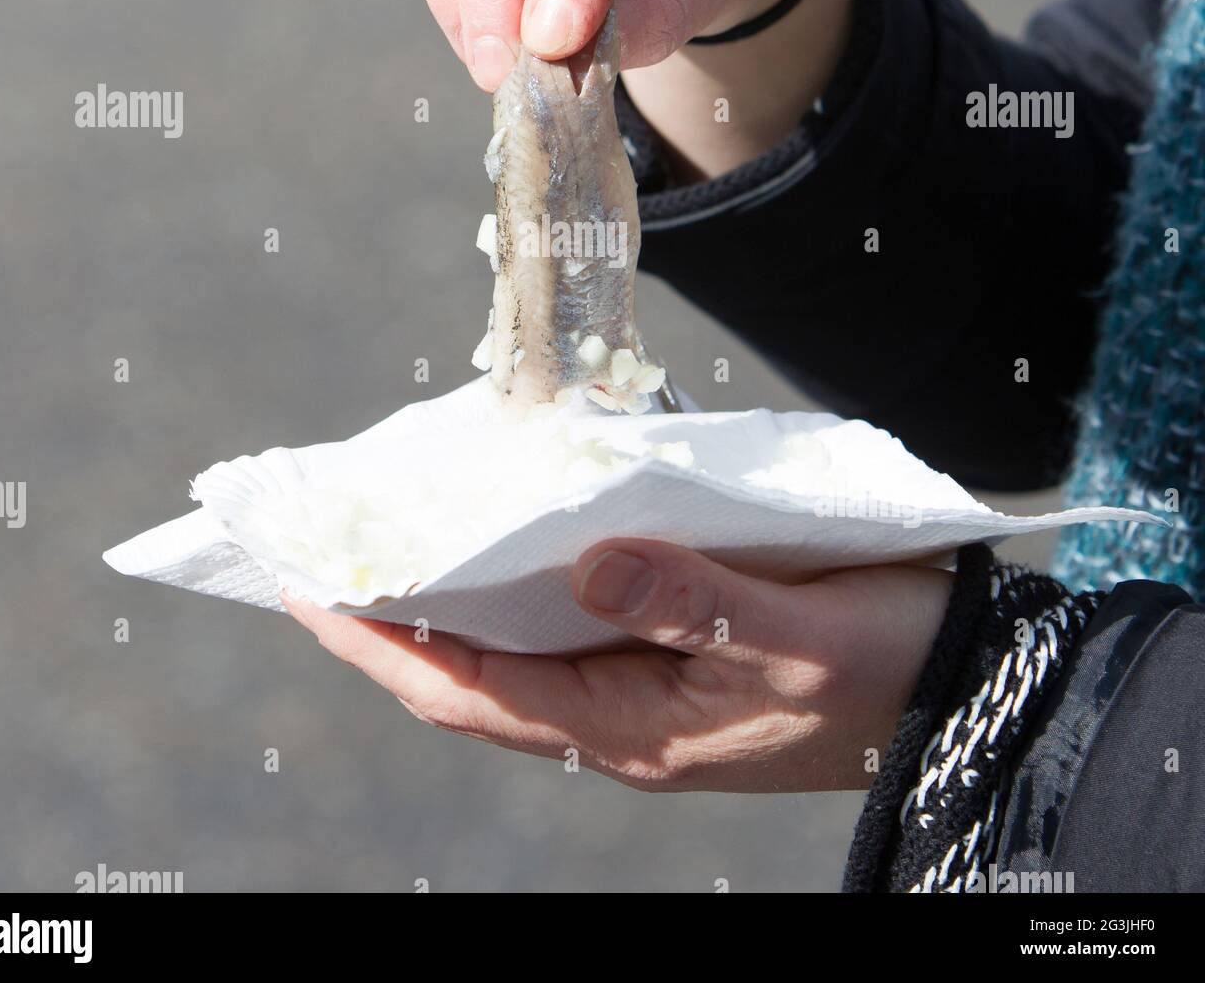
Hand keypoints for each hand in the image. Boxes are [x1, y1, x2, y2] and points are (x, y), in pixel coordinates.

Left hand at [284, 541, 951, 792]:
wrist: (961, 687)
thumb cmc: (885, 665)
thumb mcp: (793, 635)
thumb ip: (692, 600)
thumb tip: (586, 563)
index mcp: (634, 730)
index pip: (470, 695)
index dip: (382, 645)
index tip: (309, 590)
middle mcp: (622, 719)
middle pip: (472, 679)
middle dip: (390, 624)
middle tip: (322, 555)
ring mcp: (646, 691)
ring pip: (515, 655)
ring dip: (448, 606)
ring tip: (390, 542)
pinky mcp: (674, 659)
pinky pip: (567, 631)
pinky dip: (517, 589)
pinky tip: (505, 540)